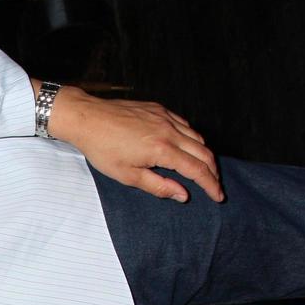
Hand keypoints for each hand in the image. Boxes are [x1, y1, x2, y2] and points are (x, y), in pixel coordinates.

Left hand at [47, 86, 222, 202]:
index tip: (218, 196)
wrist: (86, 118)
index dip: (211, 185)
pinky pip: (184, 124)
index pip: (197, 170)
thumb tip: (183, 195)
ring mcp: (165, 117)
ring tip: (203, 168)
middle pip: (204, 152)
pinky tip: (186, 146)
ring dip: (204, 154)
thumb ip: (158, 186)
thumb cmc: (102, 148)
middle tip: (214, 185)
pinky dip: (191, 137)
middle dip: (213, 171)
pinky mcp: (158, 109)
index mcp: (162, 149)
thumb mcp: (127, 175)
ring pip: (197, 137)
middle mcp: (169, 131)